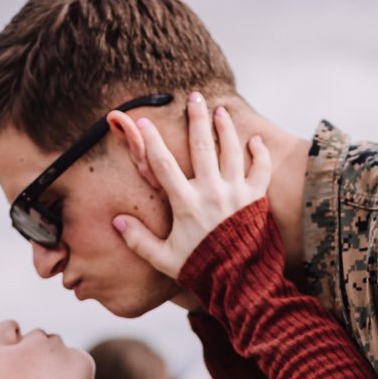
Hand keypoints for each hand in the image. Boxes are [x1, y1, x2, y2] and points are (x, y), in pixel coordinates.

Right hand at [111, 92, 269, 278]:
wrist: (241, 281)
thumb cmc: (202, 269)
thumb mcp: (166, 259)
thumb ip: (140, 240)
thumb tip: (117, 221)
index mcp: (186, 203)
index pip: (164, 165)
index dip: (152, 141)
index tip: (144, 121)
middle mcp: (211, 192)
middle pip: (201, 146)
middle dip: (196, 119)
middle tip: (193, 96)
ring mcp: (236, 193)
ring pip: (231, 151)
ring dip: (225, 128)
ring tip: (220, 111)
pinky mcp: (256, 199)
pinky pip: (260, 170)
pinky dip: (258, 153)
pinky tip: (254, 141)